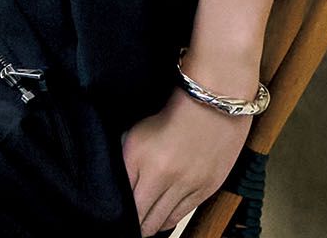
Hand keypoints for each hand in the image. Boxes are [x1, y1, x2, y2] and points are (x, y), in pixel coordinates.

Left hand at [118, 77, 255, 234]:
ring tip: (143, 227)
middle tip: (128, 226)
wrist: (214, 102)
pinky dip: (168, 220)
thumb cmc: (173, 111)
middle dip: (134, 224)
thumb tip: (116, 185)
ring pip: (161, 221)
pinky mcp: (205, 189)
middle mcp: (161, 175)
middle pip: (141, 216)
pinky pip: (181, 215)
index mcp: (138, 158)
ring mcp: (185, 185)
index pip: (123, 200)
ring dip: (150, 226)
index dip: (117, 213)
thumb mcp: (136, 132)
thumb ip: (125, 161)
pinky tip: (160, 221)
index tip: (113, 217)